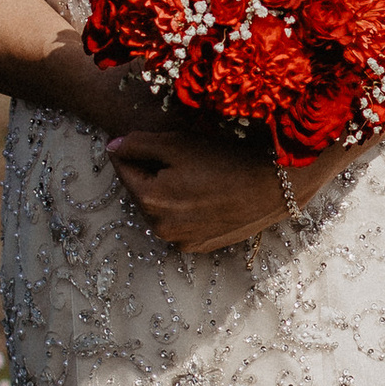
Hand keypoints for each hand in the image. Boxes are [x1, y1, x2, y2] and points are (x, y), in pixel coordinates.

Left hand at [103, 113, 307, 254]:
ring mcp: (180, 240)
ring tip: (194, 174)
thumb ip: (137, 144)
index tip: (147, 138)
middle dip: (150, 172)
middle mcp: (159, 227)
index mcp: (148, 199)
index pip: (122, 168)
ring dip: (166, 192)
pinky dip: (185, 210)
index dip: (131, 149)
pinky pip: (181, 225)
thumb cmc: (224, 160)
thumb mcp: (176, 143)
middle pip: (140, 191)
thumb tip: (113, 147)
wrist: (271, 186)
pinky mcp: (200, 246)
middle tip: (176, 155)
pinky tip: (205, 193)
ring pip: (160, 210)